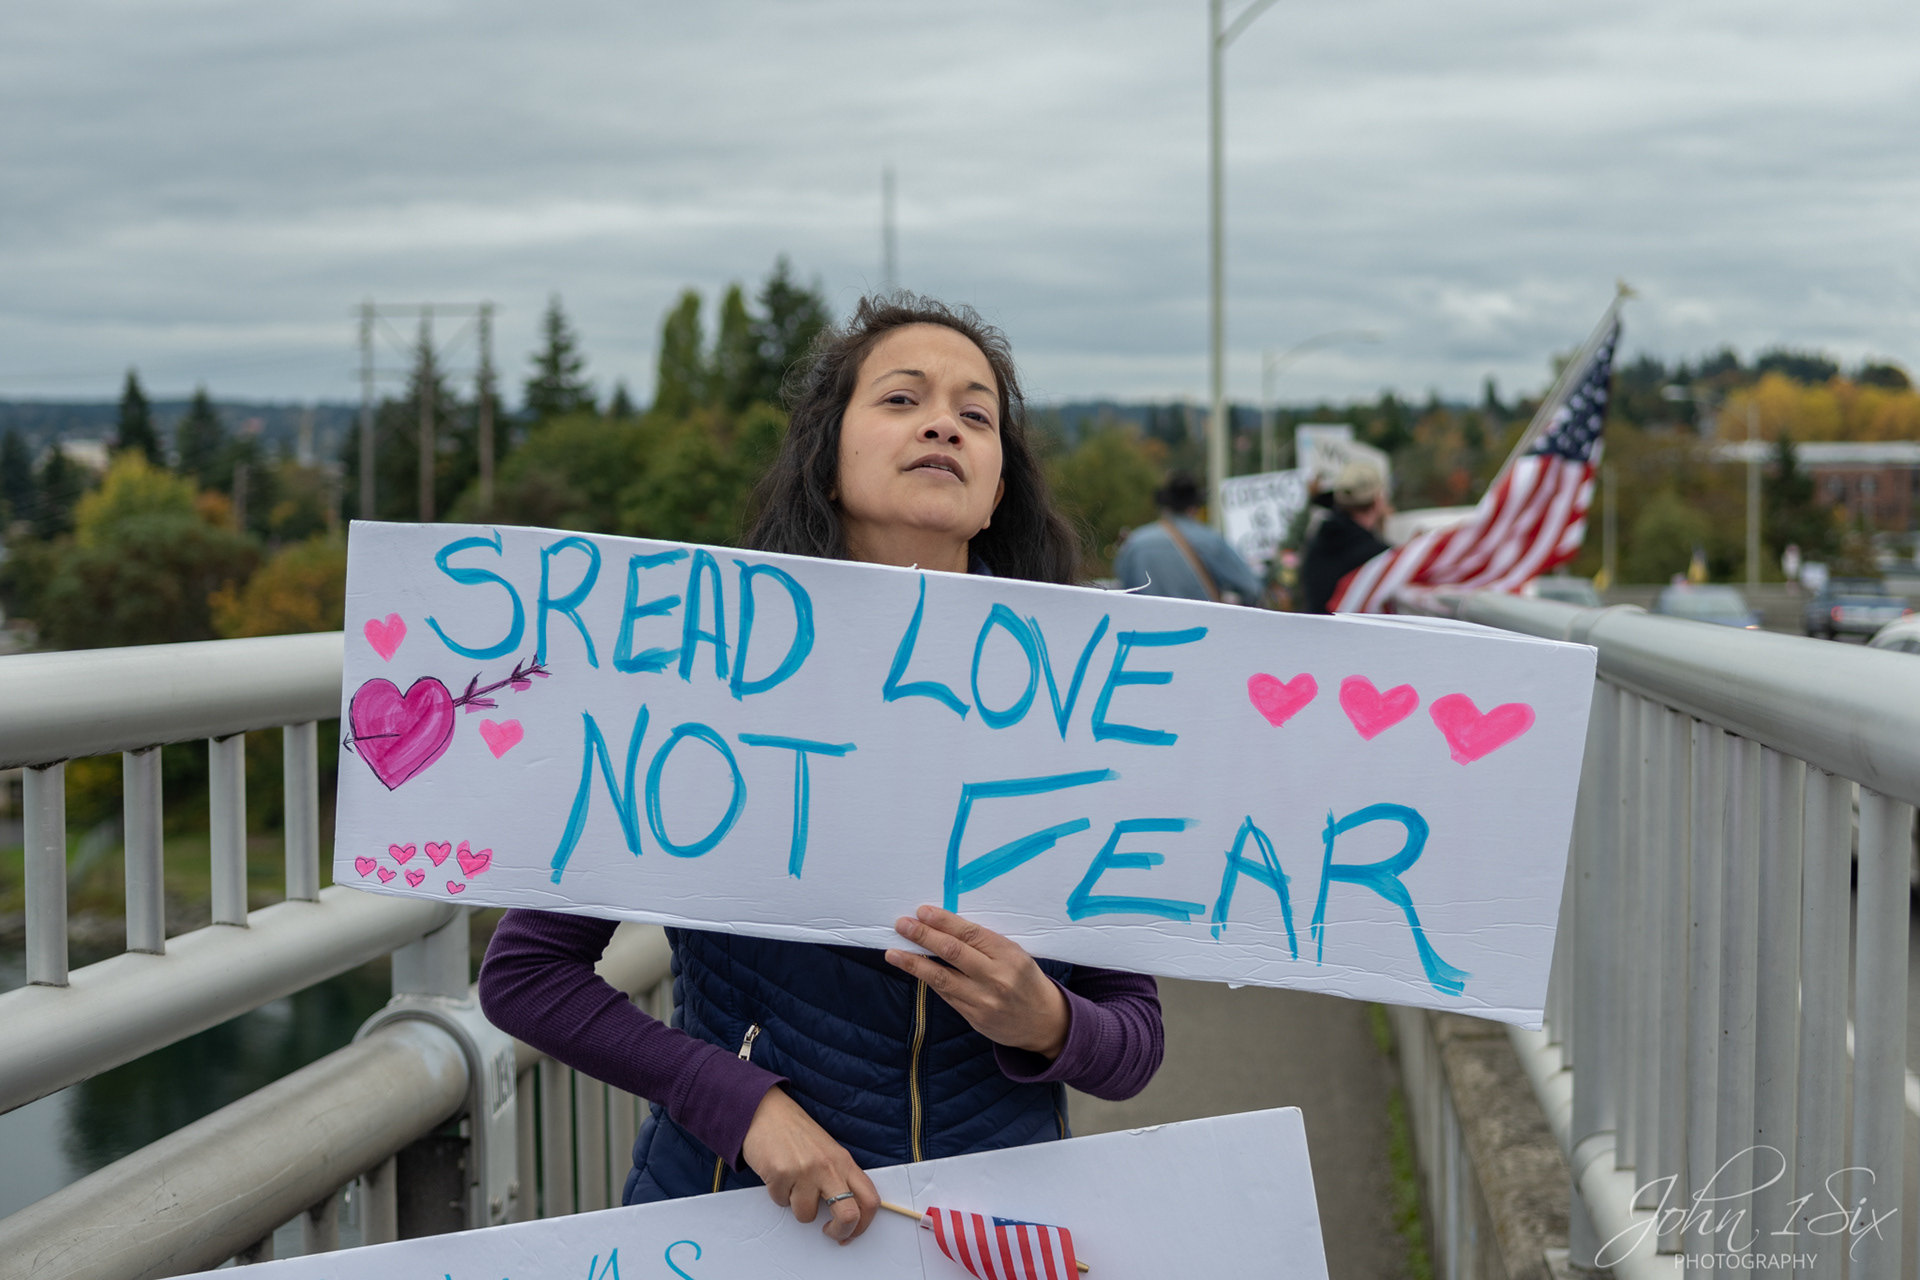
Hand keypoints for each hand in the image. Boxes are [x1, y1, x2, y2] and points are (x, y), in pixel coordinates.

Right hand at [740, 1086, 877, 1243]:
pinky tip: (777, 1174)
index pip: (870, 1199)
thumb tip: (846, 1215)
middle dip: (840, 1232)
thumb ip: (839, 1177)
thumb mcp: (827, 1152)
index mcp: (844, 1161)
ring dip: (797, 1206)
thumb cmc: (796, 1133)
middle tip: (829, 1232)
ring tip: (792, 1184)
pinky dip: (778, 1194)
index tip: (852, 1232)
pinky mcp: (780, 1174)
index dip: (864, 1224)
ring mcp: (804, 1171)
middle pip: (848, 1215)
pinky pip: (780, 1202)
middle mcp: (828, 1166)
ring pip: (806, 1215)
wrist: (766, 1111)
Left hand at [886, 905, 1070, 1058]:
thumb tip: (944, 927)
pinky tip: (913, 969)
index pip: (971, 933)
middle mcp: (996, 977)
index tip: (923, 911)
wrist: (1044, 1023)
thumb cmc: (1026, 980)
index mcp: (1009, 954)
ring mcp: (984, 1000)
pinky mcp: (974, 1017)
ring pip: (942, 977)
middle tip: (902, 924)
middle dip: (924, 936)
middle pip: (953, 952)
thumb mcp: (1015, 955)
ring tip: (893, 952)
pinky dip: (927, 980)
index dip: (944, 921)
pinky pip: (945, 994)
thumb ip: (985, 944)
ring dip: (913, 963)